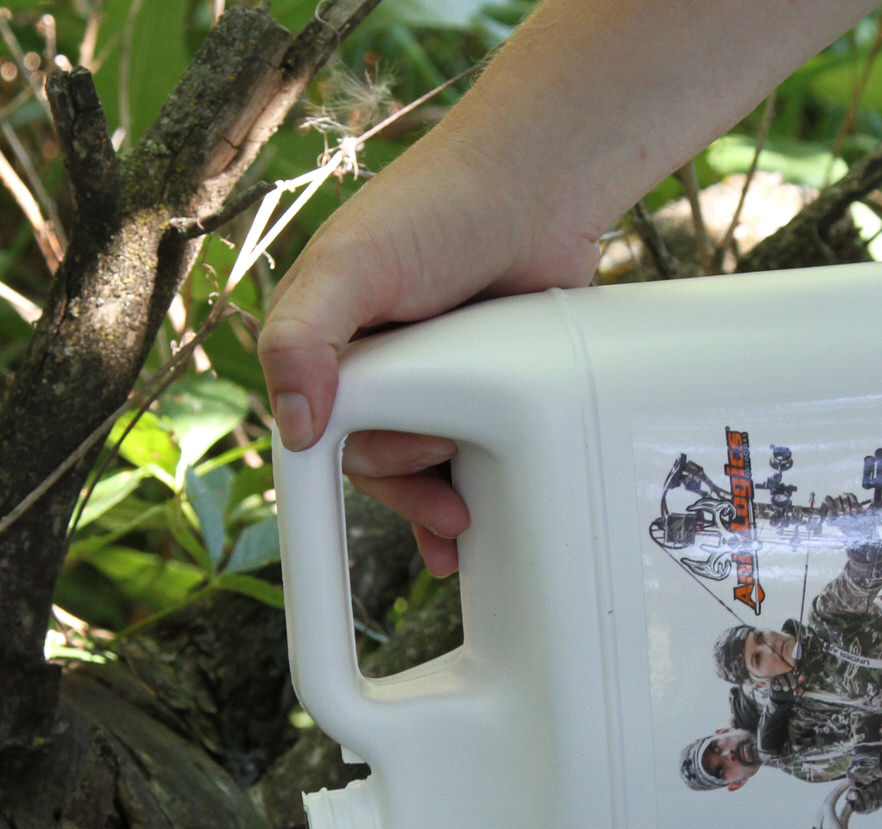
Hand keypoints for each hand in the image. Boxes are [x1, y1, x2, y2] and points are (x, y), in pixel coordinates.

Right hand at [258, 123, 599, 574]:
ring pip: (422, 469)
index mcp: (328, 343)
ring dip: (435, 508)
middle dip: (405, 485)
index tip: (334, 522)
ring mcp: (436, 386)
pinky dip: (469, 499)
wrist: (538, 194)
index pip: (311, 430)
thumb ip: (305, 336)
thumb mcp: (354, 265)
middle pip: (373, 461)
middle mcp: (377, 368)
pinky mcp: (489, 396)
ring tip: (462, 520)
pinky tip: (474, 533)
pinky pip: (471, 462)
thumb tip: (294, 427)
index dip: (326, 473)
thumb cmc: (436, 210)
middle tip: (444, 477)